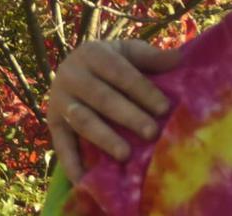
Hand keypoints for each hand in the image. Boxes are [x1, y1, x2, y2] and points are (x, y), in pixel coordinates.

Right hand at [46, 40, 179, 181]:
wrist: (78, 65)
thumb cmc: (114, 60)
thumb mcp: (130, 52)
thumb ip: (152, 57)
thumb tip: (180, 59)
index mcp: (93, 53)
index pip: (121, 74)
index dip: (143, 91)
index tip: (165, 109)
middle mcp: (71, 74)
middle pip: (103, 99)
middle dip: (129, 117)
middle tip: (152, 133)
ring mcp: (59, 100)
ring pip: (83, 121)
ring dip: (105, 139)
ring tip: (126, 155)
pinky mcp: (51, 122)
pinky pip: (61, 143)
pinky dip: (72, 162)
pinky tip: (85, 179)